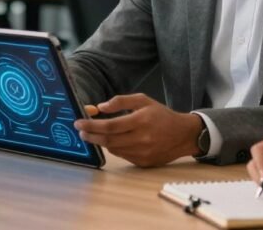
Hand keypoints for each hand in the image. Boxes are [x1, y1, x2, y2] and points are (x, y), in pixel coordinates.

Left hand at [73, 93, 201, 166]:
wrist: (183, 135)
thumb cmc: (162, 115)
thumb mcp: (144, 100)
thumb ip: (121, 101)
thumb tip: (101, 107)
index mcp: (141, 121)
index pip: (110, 125)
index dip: (92, 125)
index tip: (79, 123)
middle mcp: (141, 139)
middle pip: (108, 140)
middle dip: (91, 135)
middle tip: (81, 131)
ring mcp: (142, 153)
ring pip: (113, 149)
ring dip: (100, 142)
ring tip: (92, 135)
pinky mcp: (143, 162)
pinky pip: (122, 155)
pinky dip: (113, 148)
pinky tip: (109, 141)